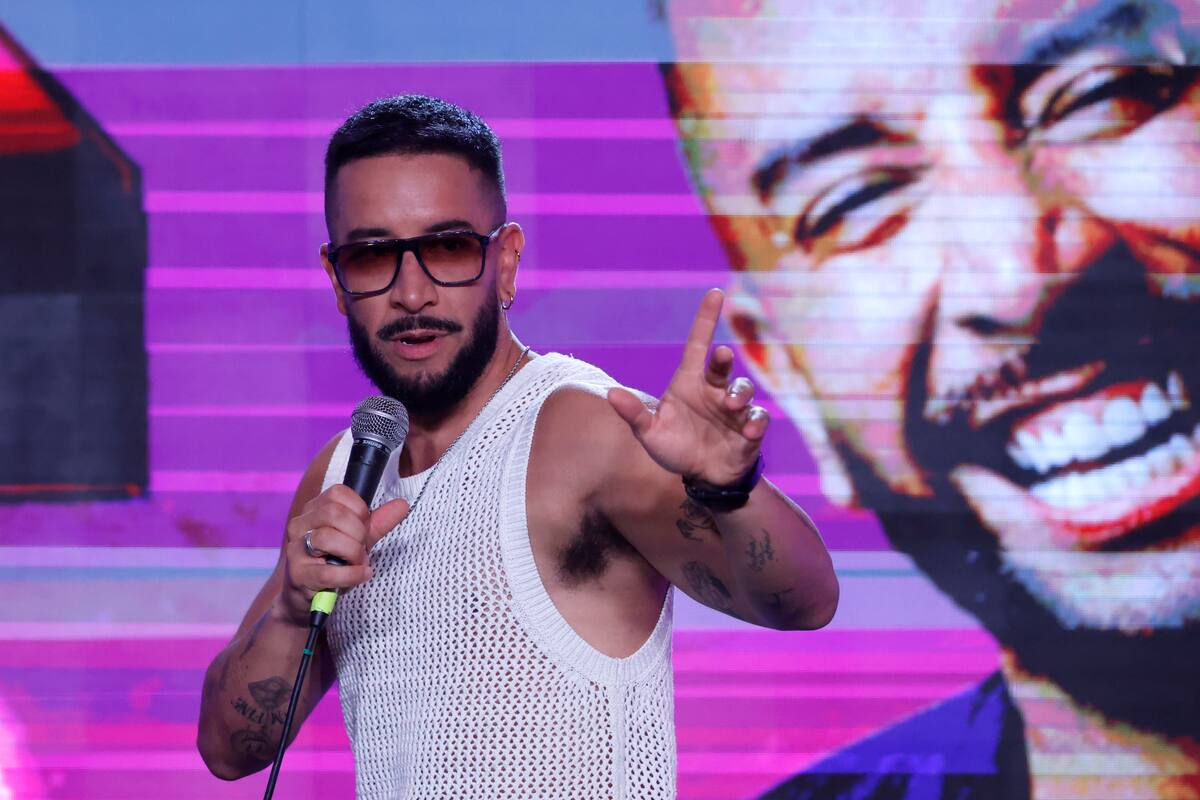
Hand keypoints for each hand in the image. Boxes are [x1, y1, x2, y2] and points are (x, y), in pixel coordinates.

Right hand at [278, 484, 408, 626]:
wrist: (309, 597)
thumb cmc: (334, 562)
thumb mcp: (358, 539)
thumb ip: (378, 522)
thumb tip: (402, 504)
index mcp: (314, 509)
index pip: (337, 493)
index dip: (359, 509)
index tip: (365, 527)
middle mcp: (300, 524)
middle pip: (333, 513)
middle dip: (357, 532)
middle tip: (362, 547)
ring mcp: (295, 549)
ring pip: (328, 538)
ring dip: (353, 552)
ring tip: (359, 562)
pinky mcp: (298, 574)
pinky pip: (329, 572)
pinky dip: (352, 574)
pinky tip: (361, 575)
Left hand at [607, 288, 767, 485]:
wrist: (701, 477)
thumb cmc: (675, 448)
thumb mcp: (649, 433)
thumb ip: (634, 415)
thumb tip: (611, 393)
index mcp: (689, 384)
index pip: (698, 345)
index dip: (706, 320)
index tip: (715, 293)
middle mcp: (714, 390)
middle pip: (722, 365)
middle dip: (723, 359)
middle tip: (720, 355)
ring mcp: (734, 408)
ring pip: (744, 389)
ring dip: (740, 393)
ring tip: (731, 406)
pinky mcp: (750, 428)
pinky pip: (759, 417)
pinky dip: (756, 421)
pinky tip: (749, 431)